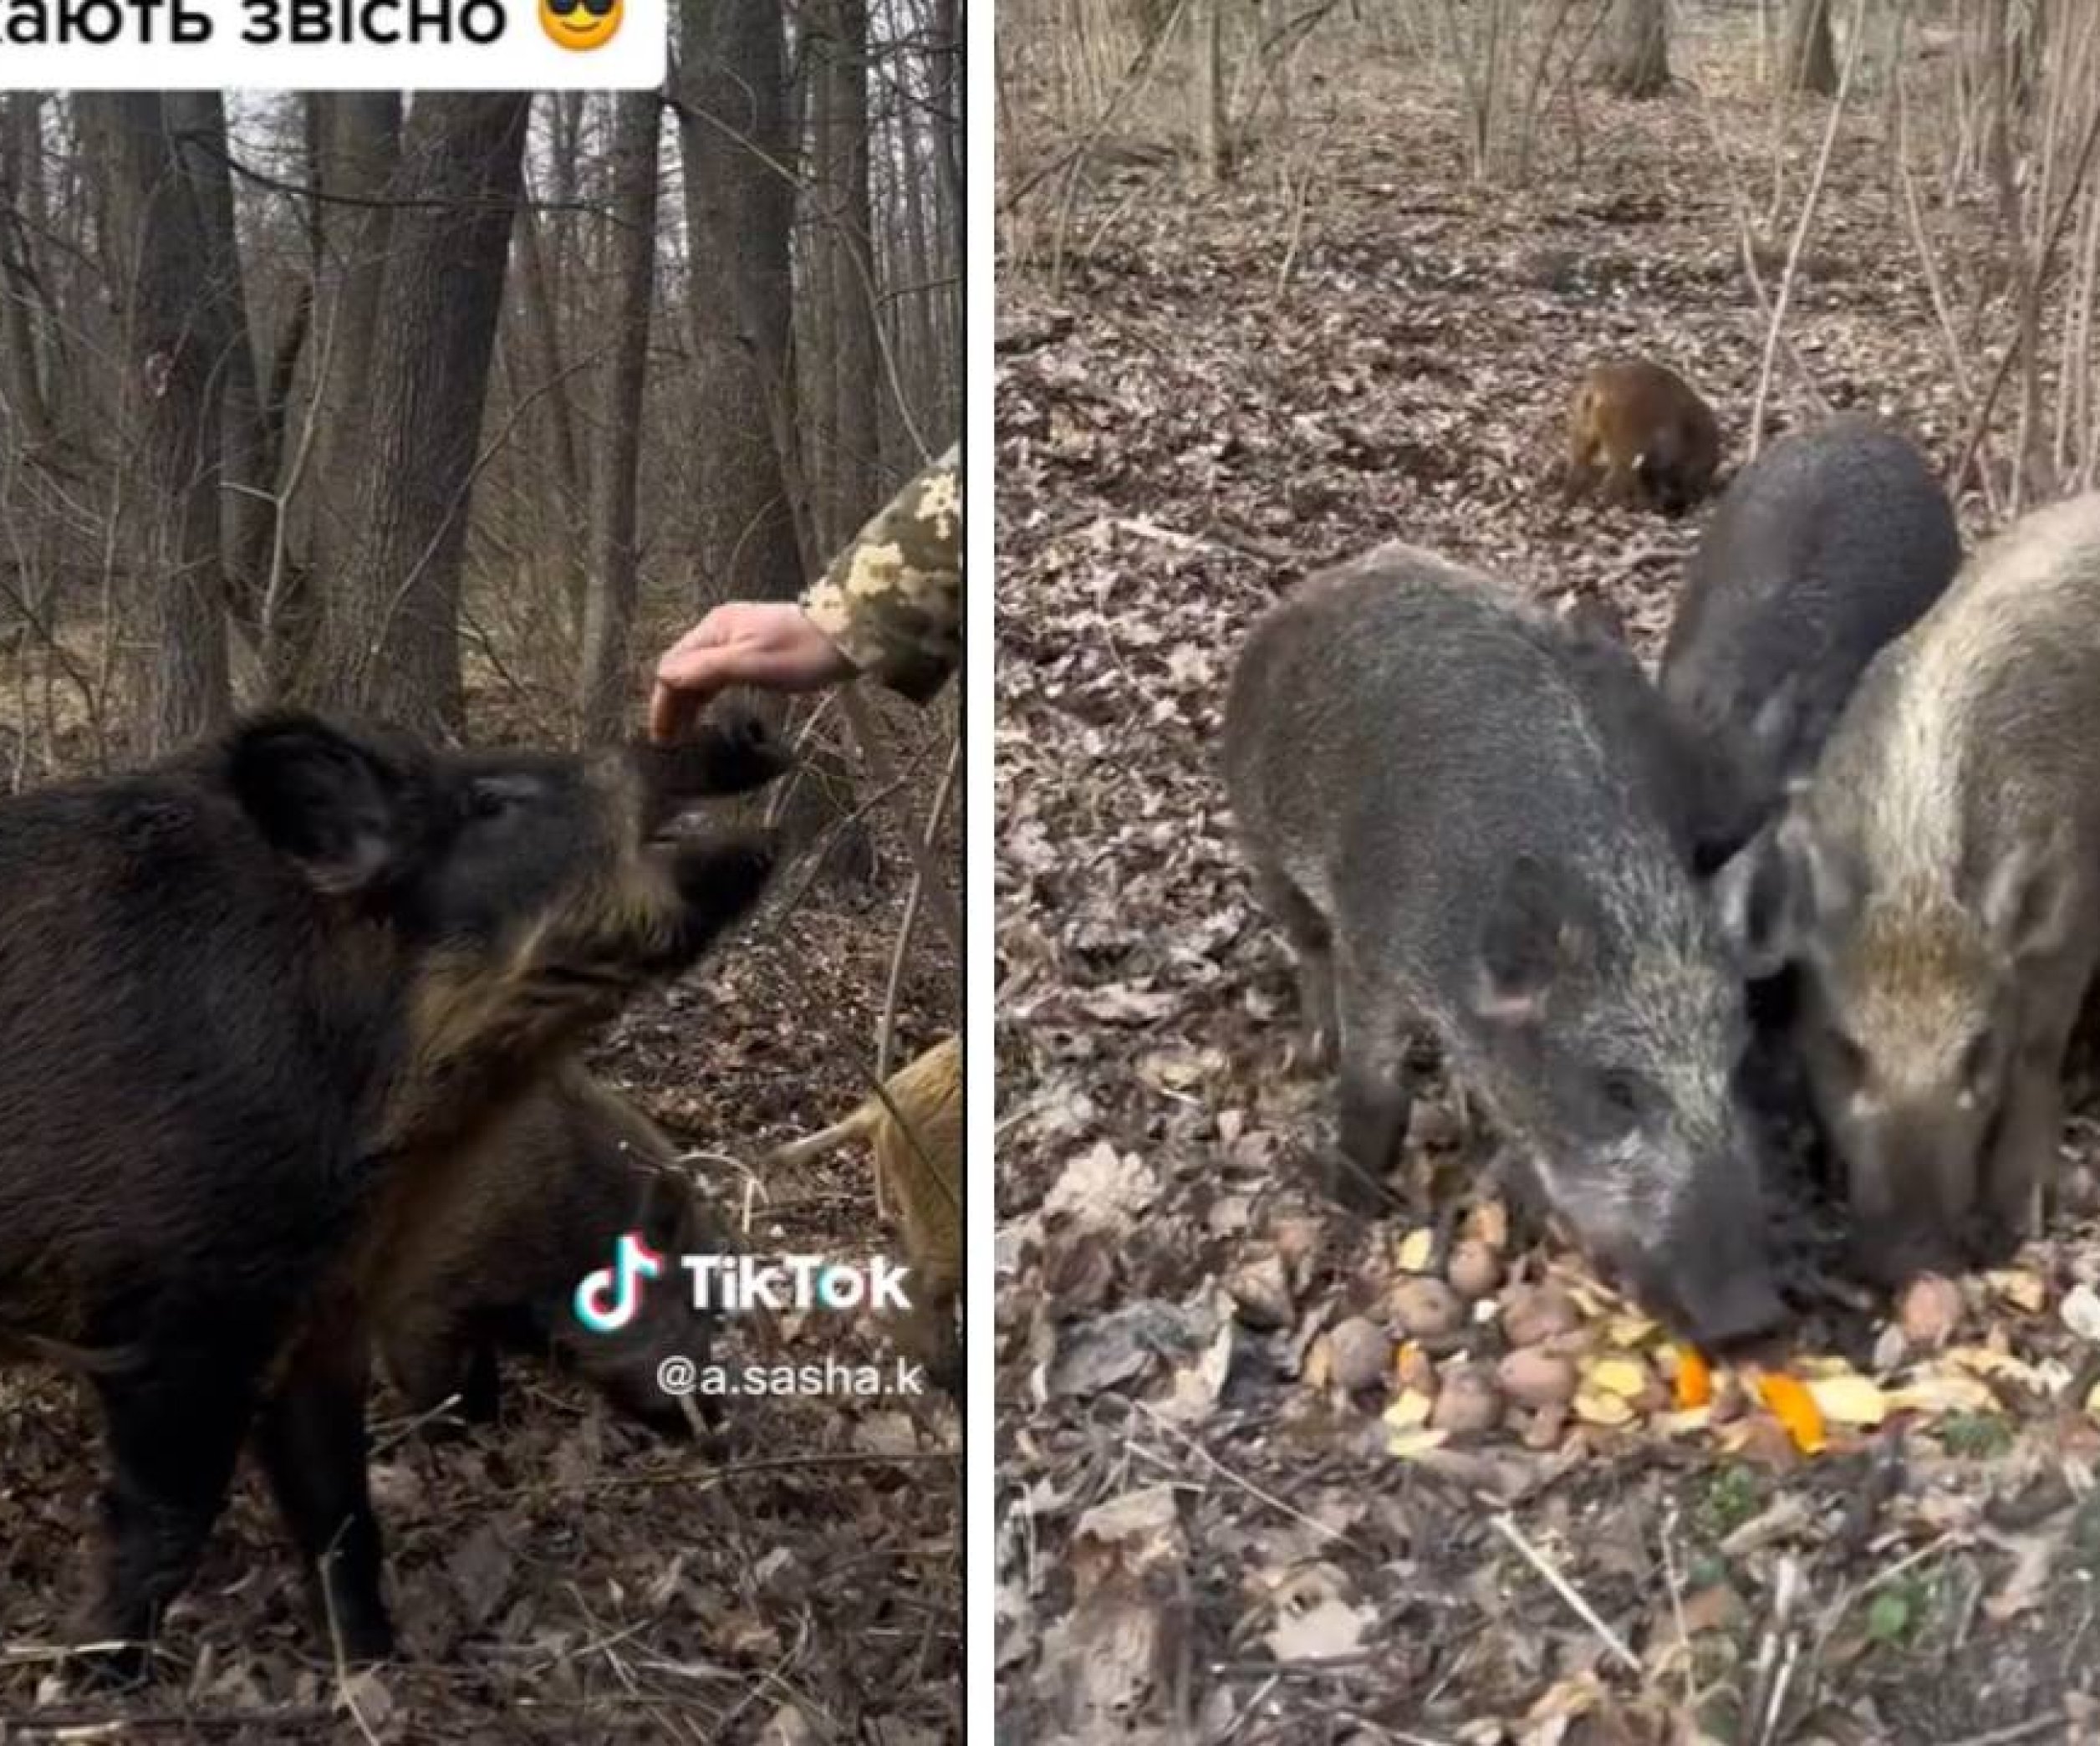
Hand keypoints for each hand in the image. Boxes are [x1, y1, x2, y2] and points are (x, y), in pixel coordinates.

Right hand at [648, 602, 855, 742]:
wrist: (846, 636)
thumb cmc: (802, 652)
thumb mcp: (751, 664)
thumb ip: (706, 670)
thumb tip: (665, 678)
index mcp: (715, 628)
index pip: (673, 665)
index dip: (664, 702)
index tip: (662, 736)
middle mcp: (720, 629)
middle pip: (684, 669)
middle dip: (673, 704)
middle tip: (670, 742)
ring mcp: (737, 638)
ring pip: (701, 672)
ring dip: (690, 701)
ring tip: (684, 734)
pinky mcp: (754, 648)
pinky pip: (719, 672)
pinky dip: (708, 694)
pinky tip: (708, 713)